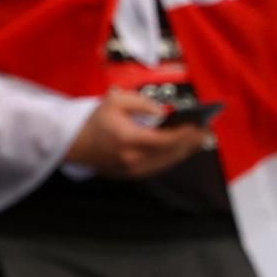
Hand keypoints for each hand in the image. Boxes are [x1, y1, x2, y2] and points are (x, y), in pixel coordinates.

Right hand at [65, 90, 210, 180]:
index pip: (167, 140)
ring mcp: (134, 171)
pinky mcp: (132, 175)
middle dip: (191, 143)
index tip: (199, 125)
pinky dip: (172, 158)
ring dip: (184, 152)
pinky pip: (159, 167)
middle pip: (172, 154)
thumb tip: (162, 113)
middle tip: (205, 132)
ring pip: (168, 163)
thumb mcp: (114, 101)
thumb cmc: (92, 122)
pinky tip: (178, 149)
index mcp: (130, 140)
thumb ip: (141, 103)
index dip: (185, 134)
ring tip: (197, 140)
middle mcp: (135, 160)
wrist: (71, 144)